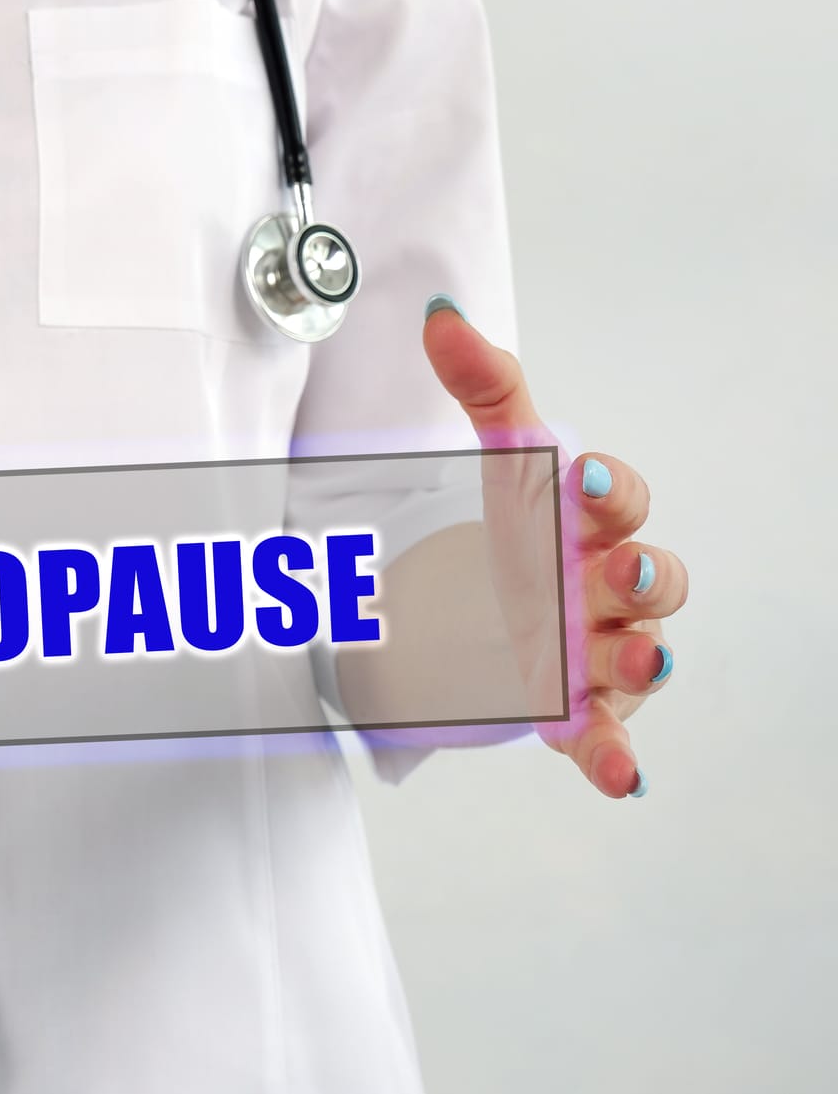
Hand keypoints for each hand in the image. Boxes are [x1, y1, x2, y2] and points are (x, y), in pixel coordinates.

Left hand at [422, 298, 685, 798]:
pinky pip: (608, 739)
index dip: (610, 489)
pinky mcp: (579, 713)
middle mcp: (610, 590)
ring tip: (639, 656)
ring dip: (642, 658)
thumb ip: (482, 391)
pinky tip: (621, 777)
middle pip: (651, 584)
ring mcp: (601, 655)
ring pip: (639, 659)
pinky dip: (615, 758)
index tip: (587, 474)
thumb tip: (442, 316)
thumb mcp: (500, 464)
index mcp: (592, 525)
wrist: (499, 612)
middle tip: (623, 569)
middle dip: (643, 576)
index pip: (620, 502)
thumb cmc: (523, 532)